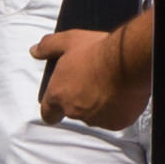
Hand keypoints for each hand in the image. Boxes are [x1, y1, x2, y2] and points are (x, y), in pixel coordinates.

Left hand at [31, 26, 145, 130]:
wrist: (128, 60)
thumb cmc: (98, 51)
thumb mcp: (68, 41)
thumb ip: (48, 47)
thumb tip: (35, 51)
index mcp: (58, 95)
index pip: (48, 114)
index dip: (53, 110)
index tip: (59, 104)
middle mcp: (74, 111)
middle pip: (74, 111)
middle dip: (81, 99)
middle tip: (92, 81)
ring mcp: (96, 119)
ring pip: (95, 116)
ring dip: (99, 105)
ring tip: (109, 84)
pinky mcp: (116, 123)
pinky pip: (114, 118)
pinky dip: (117, 109)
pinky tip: (121, 93)